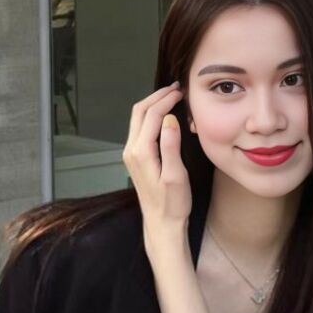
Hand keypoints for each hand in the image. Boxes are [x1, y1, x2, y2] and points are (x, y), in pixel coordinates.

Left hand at [122, 83, 191, 255]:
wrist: (161, 224)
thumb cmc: (173, 204)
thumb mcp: (176, 176)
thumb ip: (171, 146)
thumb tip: (169, 119)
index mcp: (141, 152)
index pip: (151, 115)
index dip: (166, 99)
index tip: (182, 91)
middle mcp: (131, 150)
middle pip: (139, 112)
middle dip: (157, 96)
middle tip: (176, 88)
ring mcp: (131, 154)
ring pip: (137, 119)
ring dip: (153, 104)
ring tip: (171, 96)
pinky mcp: (135, 158)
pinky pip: (139, 128)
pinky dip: (150, 115)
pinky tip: (164, 114)